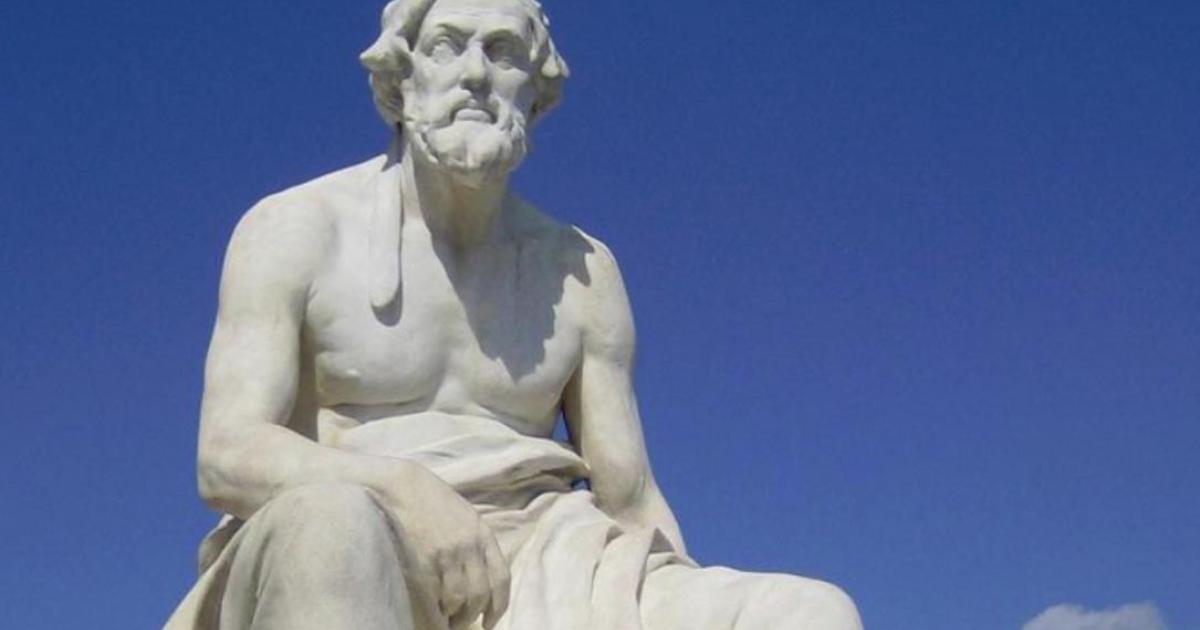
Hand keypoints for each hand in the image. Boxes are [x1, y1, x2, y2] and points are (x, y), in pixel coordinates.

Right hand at [372, 461, 510, 628]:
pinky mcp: (422, 561)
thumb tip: (482, 579)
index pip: (501, 578)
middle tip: (463, 623)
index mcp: (482, 535)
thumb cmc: (433, 501)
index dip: (499, 606)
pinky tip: (433, 612)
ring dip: (454, 616)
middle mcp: (468, 547)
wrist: (402, 487)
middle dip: (473, 615)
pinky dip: (435, 610)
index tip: (491, 621)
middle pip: (480, 594)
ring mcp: (445, 555)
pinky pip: (434, 596)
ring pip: (458, 599)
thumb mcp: (466, 517)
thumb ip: (477, 544)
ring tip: (447, 620)